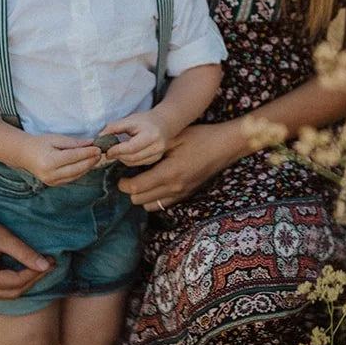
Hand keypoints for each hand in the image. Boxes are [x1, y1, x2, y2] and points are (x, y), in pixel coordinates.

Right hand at [0, 189, 52, 298]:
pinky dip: (6, 283)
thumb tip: (46, 265)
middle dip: (31, 280)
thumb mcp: (3, 237)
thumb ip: (24, 252)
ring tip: (37, 267)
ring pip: (1, 294)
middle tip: (48, 265)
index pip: (15, 283)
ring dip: (20, 284)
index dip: (36, 274)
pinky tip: (18, 270)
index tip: (52, 261)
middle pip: (9, 293)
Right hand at [15, 134, 101, 186]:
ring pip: (74, 176)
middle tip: (100, 154)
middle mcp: (50, 174)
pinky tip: (87, 165)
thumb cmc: (40, 143)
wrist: (24, 155)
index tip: (98, 148)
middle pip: (76, 169)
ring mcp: (51, 181)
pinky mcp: (52, 184)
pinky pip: (70, 179)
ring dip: (87, 168)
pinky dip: (80, 172)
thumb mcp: (56, 139)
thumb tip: (91, 143)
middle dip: (90, 161)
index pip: (73, 157)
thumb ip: (74, 143)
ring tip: (95, 159)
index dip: (87, 153)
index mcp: (49, 161)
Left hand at [101, 111, 171, 167]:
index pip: (131, 147)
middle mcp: (156, 147)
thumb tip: (98, 139)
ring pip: (133, 162)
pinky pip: (137, 164)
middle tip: (108, 152)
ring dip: (122, 158)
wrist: (163, 124)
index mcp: (151, 135)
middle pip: (132, 157)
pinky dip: (128, 160)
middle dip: (118, 155)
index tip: (107, 150)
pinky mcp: (155, 159)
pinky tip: (126, 153)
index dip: (117, 150)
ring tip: (117, 151)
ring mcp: (157, 154)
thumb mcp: (129, 120)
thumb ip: (113, 128)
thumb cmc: (144, 120)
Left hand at [118, 122, 242, 210]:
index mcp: (168, 173)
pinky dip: (155, 197)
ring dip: (143, 196)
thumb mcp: (174, 138)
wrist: (225, 146)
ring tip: (144, 180)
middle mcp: (174, 188)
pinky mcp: (186, 195)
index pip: (136, 188)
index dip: (123, 184)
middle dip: (131, 190)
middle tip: (130, 176)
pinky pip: (163, 204)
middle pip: (139, 200)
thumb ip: (152, 149)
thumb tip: (129, 154)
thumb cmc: (200, 138)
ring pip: (150, 206)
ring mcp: (181, 194)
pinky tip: (158, 182)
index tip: (120, 176)